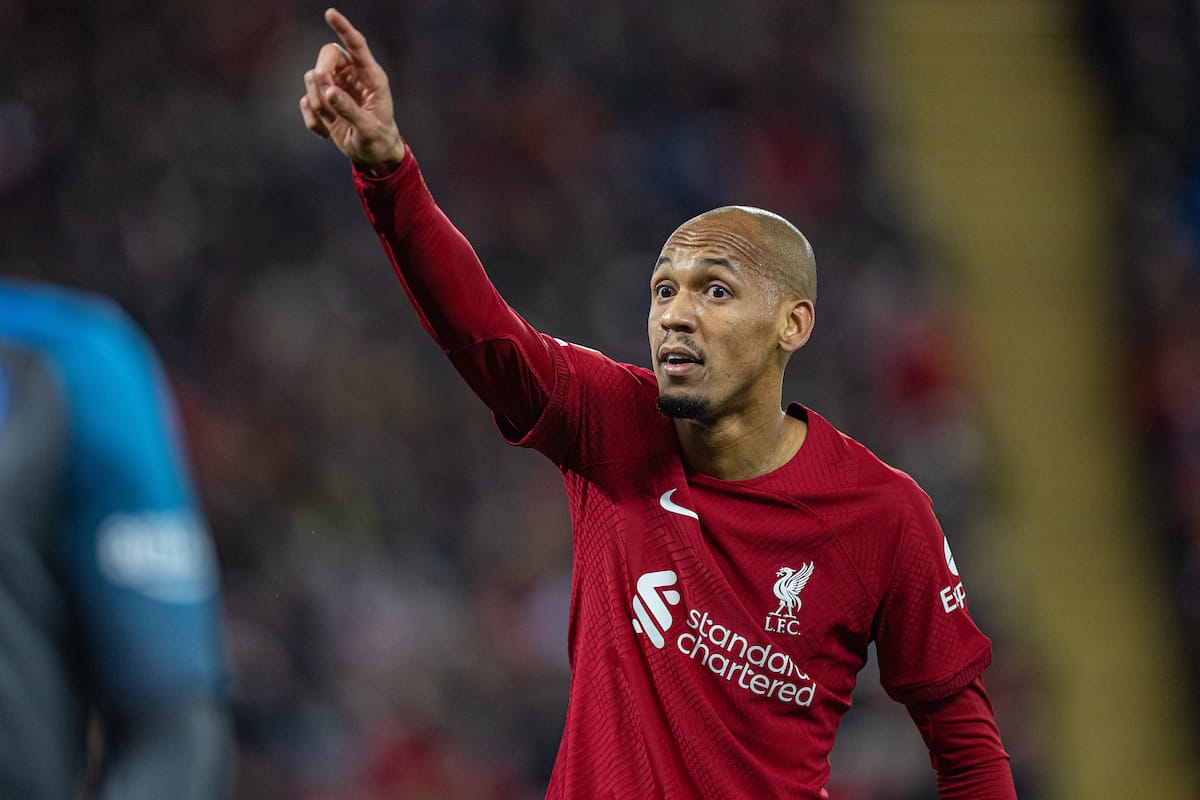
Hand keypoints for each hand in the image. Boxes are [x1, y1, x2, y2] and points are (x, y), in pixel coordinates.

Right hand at [300, 8, 404, 174]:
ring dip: (316, 102)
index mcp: (371, 77)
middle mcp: (352, 77)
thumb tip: (329, 92)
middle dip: (321, 76)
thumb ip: (350, 110)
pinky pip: (306, 101)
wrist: (372, 155)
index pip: (356, 45)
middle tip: (325, 98)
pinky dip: (311, 119)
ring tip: (331, 122)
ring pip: (312, 79)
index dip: (343, 29)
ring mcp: (336, 88)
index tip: (330, 13)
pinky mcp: (324, 102)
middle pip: (326, 58)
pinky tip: (325, 133)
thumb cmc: (378, 139)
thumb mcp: (369, 129)